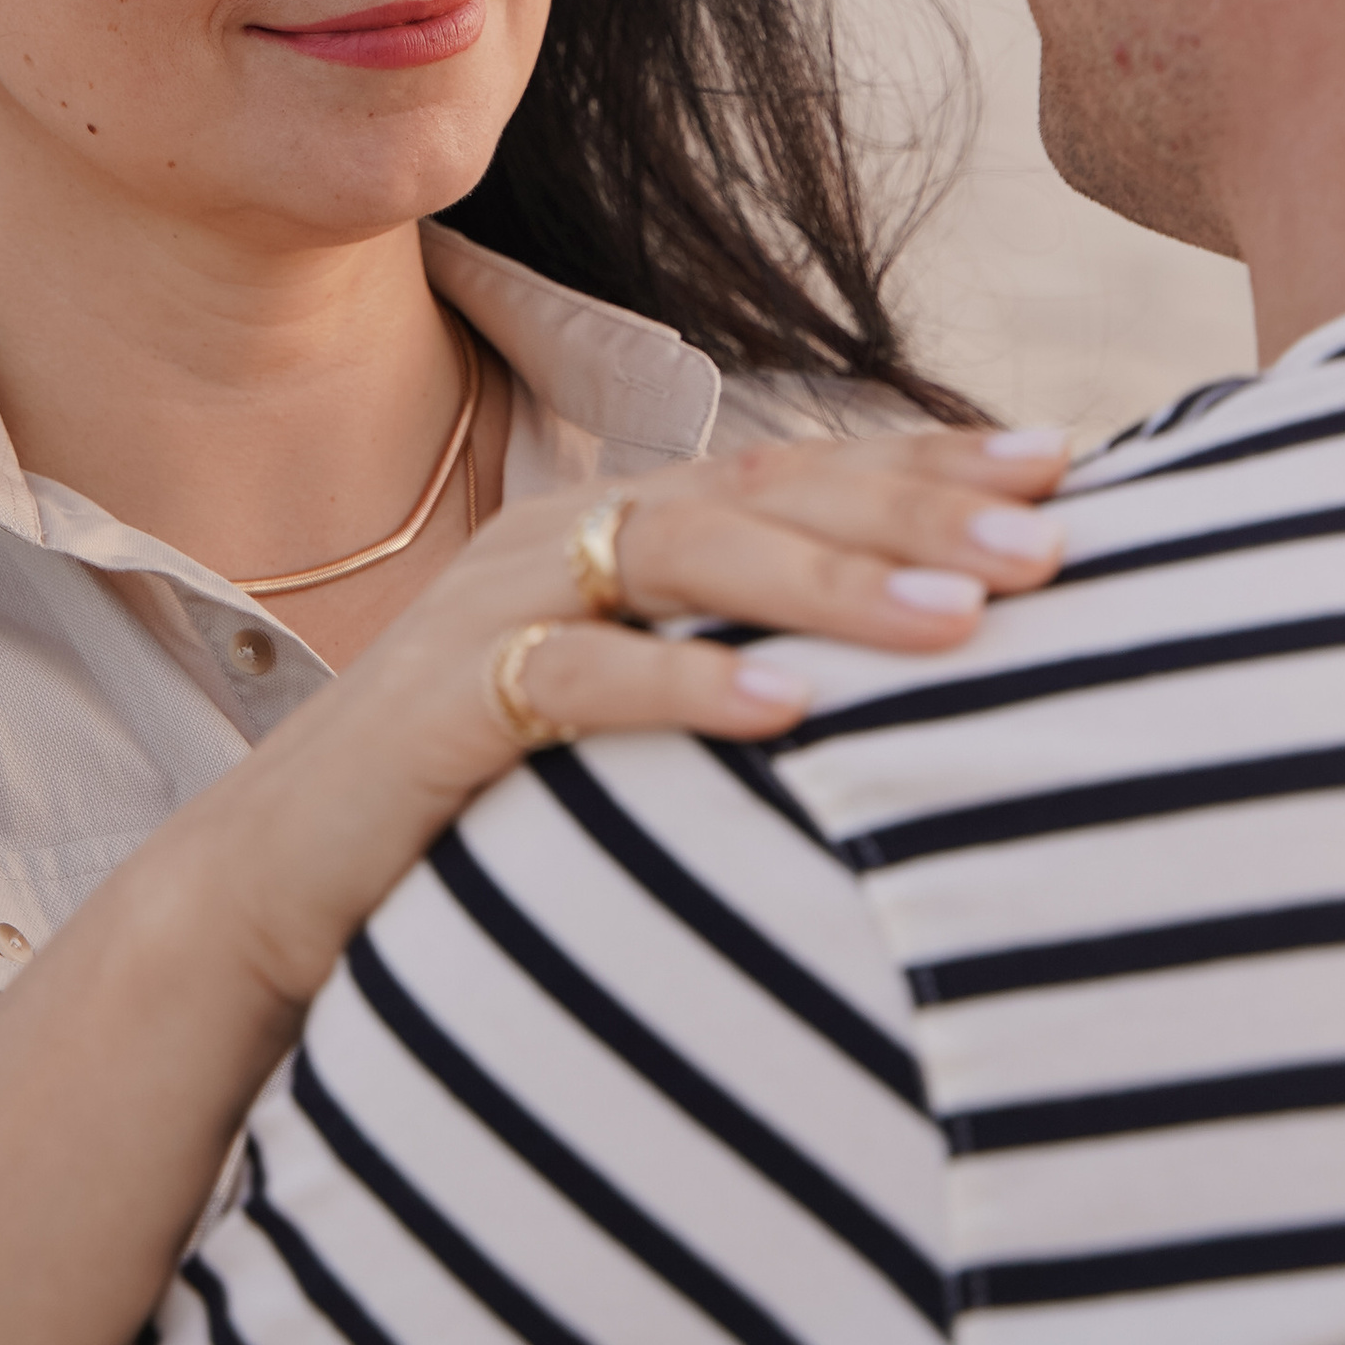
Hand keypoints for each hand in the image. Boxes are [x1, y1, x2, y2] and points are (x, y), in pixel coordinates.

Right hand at [189, 416, 1068, 1011]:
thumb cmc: (481, 806)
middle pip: (767, 497)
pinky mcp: (446, 703)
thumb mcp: (629, 713)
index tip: (1067, 466)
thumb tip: (928, 673)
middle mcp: (569, 538)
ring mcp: (501, 608)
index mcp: (625, 528)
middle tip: (1053, 543)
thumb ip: (742, 663)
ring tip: (961, 618)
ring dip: (833, 587)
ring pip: (688, 562)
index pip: (804, 472)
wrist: (277, 878)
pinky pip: (579, 678)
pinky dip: (686, 684)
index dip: (931, 467)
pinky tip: (787, 708)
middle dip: (917, 516)